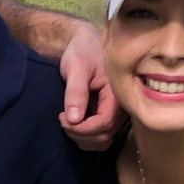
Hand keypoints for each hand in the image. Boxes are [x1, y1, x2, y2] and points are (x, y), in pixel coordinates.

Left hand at [57, 23, 121, 150]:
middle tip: (62, 119)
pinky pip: (102, 135)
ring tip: (67, 121)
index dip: (82, 128)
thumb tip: (74, 119)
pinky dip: (86, 137)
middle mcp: (121, 107)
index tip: (62, 118)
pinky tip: (74, 123)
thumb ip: (76, 92)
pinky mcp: (110, 115)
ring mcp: (117, 113)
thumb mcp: (76, 68)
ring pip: (104, 140)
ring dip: (83, 139)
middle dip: (80, 134)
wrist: (86, 43)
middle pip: (105, 135)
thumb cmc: (82, 51)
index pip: (104, 123)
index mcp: (117, 93)